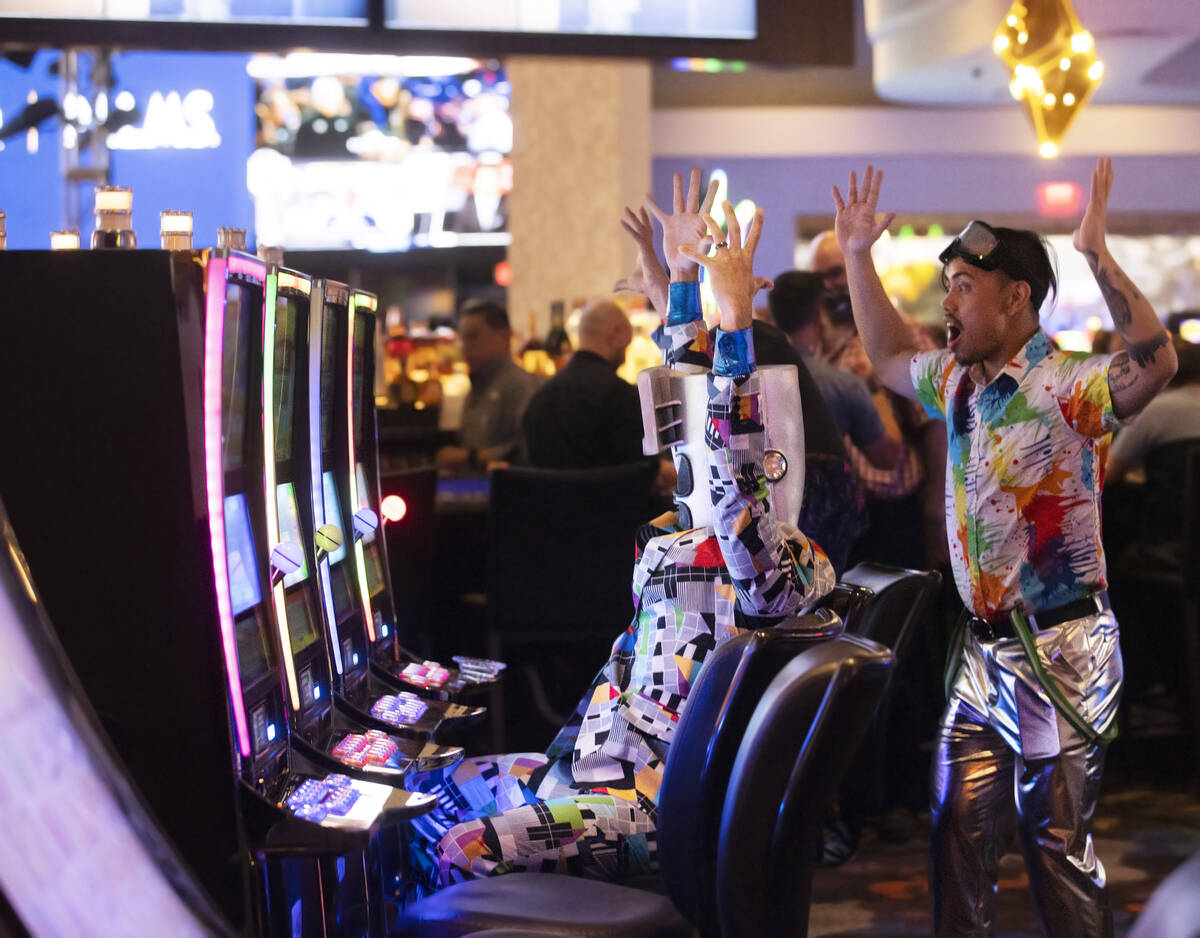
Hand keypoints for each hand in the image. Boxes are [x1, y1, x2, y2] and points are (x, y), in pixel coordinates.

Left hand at [614, 205, 668, 311]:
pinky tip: (621, 221)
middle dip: (638, 218)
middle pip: (643, 229)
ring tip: (626, 209)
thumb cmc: (646, 286)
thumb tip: (612, 289)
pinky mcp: (645, 250)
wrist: (655, 289)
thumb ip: (621, 284)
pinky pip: (636, 237)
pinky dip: (628, 229)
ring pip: (640, 229)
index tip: (640, 214)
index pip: (643, 235)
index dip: (642, 224)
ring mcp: (647, 248)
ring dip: (633, 218)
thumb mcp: (630, 283)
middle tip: (633, 207)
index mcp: (644, 252)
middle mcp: (647, 248)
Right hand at [645, 168, 718, 279]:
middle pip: (692, 197)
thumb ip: (706, 242)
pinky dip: (653, 206)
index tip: (717, 179)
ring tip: (677, 174)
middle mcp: (690, 218)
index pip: (707, 204)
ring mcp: (679, 220)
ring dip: (677, 187)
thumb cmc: (694, 261)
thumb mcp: (701, 251)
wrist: (681, 267)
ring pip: (678, 200)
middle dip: (694, 183)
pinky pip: (659, 214)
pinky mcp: (668, 226)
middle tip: (696, 169)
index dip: (712, 192)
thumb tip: (714, 237)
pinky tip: (647, 196)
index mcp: (700, 222)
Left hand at [679, 201, 762, 332]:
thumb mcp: (754, 286)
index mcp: (747, 257)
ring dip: (710, 224)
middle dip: (730, 213)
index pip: (754, 236)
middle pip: (735, 229)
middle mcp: (737, 255)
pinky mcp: (714, 267)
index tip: (760, 209)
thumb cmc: (745, 298)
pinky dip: (690, 253)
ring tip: (704, 214)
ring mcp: (726, 260)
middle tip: (725, 201)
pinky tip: (680, 248)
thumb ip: (761, 282)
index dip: (758, 222)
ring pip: (717, 236)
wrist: (737, 307)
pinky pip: (700, 257)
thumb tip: (771, 284)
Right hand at [832, 165, 894, 256]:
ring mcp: (851, 211)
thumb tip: (894, 213)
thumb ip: (884, 223)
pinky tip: (834, 187)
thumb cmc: (865, 244)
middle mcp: (861, 209)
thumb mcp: (875, 233)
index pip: (874, 193)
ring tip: (853, 172)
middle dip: (867, 178)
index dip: (877, 182)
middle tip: (870, 166)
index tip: (880, 171)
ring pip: (852, 194)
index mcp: (869, 211)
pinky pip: (839, 203)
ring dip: (853, 183)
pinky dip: (836, 195)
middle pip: (864, 190)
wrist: (853, 251)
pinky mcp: (842, 216)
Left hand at [1074, 157, 1111, 257]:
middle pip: (1104, 185)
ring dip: (1103, 171)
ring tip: (1104, 159)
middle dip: (1106, 171)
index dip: (1104, 181)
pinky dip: (1096, 182)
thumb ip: (1078, 231)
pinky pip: (1095, 192)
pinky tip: (1096, 172)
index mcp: (1097, 210)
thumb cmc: (1086, 245)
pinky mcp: (1094, 209)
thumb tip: (1077, 232)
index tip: (1108, 171)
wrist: (1091, 249)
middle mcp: (1100, 206)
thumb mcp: (1079, 236)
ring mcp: (1098, 206)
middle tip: (1108, 159)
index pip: (1102, 192)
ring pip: (1101, 185)